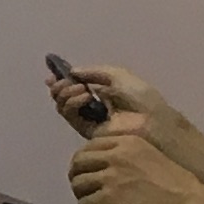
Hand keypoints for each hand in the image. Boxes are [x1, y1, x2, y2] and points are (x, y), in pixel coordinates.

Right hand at [47, 59, 165, 135]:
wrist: (151, 119)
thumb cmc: (140, 96)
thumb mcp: (118, 75)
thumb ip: (93, 72)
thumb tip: (72, 71)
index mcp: (101, 92)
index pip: (74, 87)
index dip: (61, 80)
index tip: (52, 74)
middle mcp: (92, 106)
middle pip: (64, 97)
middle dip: (60, 87)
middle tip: (64, 81)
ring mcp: (89, 120)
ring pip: (64, 107)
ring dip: (66, 93)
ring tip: (81, 89)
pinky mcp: (87, 131)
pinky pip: (71, 117)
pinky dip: (72, 103)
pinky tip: (85, 96)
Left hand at [65, 113, 203, 203]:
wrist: (190, 203)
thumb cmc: (177, 184)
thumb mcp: (150, 155)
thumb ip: (127, 156)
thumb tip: (105, 166)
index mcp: (127, 141)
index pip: (90, 146)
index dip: (87, 161)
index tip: (93, 172)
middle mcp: (115, 154)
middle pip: (78, 161)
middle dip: (78, 176)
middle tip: (86, 189)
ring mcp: (110, 176)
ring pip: (78, 183)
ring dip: (82, 194)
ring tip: (94, 202)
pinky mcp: (109, 199)